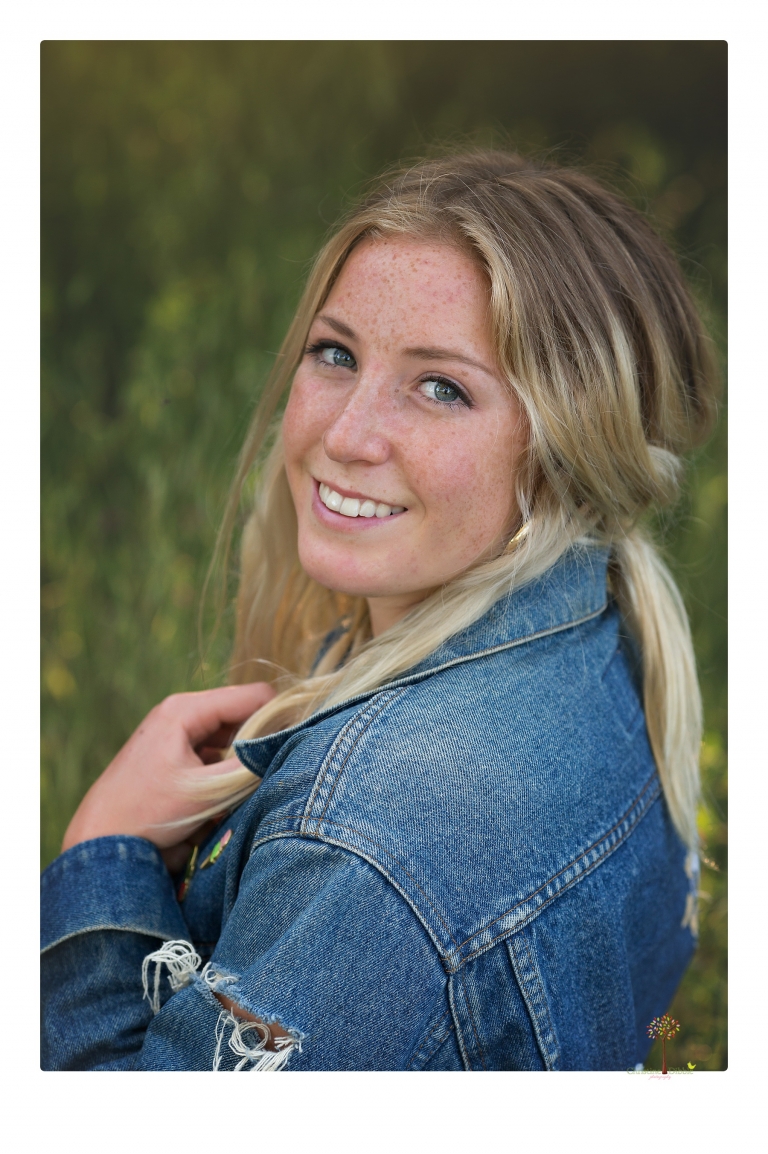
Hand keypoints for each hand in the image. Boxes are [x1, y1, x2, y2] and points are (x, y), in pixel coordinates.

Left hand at [61, 684, 276, 862]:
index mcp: (185, 709)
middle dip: (259, 741)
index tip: (297, 744)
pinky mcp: (174, 754)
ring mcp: (176, 733)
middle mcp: (181, 713)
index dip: (280, 717)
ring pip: (230, 736)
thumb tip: (287, 748)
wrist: (99, 841)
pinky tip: (225, 796)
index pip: (253, 696)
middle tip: (273, 770)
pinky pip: (214, 752)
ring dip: (242, 759)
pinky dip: (225, 770)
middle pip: (242, 714)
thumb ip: (250, 766)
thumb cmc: (148, 813)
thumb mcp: (207, 791)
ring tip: (245, 787)